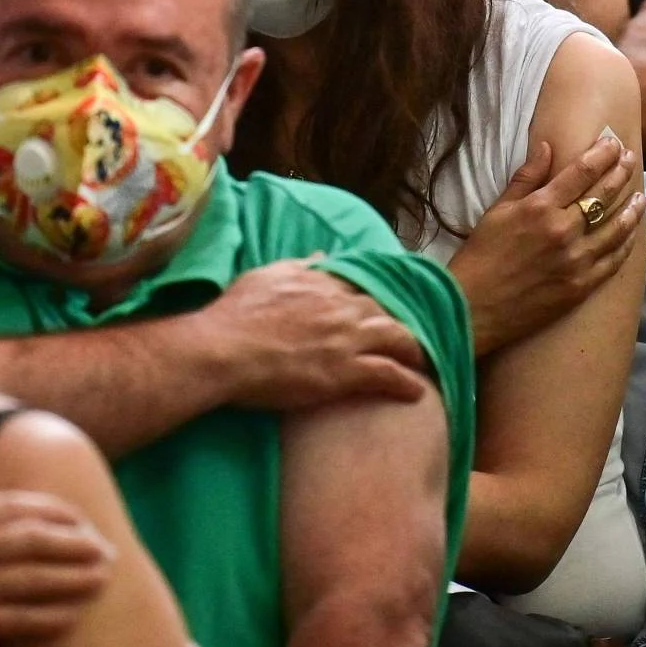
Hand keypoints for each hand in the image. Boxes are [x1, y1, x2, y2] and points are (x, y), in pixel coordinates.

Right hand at [0, 490, 113, 646]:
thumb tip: (1, 515)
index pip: (14, 507)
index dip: (53, 511)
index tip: (78, 517)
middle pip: (34, 539)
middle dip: (76, 541)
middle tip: (105, 546)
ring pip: (34, 578)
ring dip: (74, 577)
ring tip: (102, 577)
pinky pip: (18, 620)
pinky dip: (49, 617)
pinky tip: (72, 616)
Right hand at [205, 260, 430, 411]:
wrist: (224, 350)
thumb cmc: (236, 315)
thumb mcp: (268, 276)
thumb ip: (300, 265)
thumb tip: (322, 255)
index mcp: (322, 282)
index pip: (362, 287)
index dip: (375, 300)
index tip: (382, 311)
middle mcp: (341, 306)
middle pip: (384, 311)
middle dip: (400, 324)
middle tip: (408, 340)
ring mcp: (346, 339)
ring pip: (396, 339)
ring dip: (413, 351)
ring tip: (421, 363)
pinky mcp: (345, 371)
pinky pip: (388, 374)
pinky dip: (406, 382)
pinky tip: (417, 391)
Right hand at [446, 131, 645, 353]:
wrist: (473, 308)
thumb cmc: (480, 256)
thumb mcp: (497, 210)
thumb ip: (526, 178)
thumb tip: (547, 146)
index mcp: (541, 207)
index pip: (582, 172)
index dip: (602, 154)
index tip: (613, 143)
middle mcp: (563, 231)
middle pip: (604, 194)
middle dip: (621, 172)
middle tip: (631, 159)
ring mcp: (576, 260)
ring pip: (616, 228)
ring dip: (632, 208)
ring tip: (641, 196)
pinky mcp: (582, 286)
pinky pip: (614, 261)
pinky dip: (626, 243)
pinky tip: (632, 233)